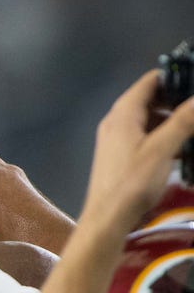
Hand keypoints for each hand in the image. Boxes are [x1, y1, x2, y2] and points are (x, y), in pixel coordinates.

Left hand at [84, 70, 193, 230]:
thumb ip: (183, 121)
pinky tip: (181, 149)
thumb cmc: (133, 181)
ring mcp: (116, 138)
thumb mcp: (162, 149)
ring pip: (149, 119)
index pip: (150, 81)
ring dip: (171, 120)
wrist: (107, 216)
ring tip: (193, 127)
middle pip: (150, 99)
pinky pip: (145, 136)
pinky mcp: (120, 154)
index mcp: (123, 113)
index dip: (174, 76)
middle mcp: (116, 120)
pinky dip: (163, 136)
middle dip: (176, 100)